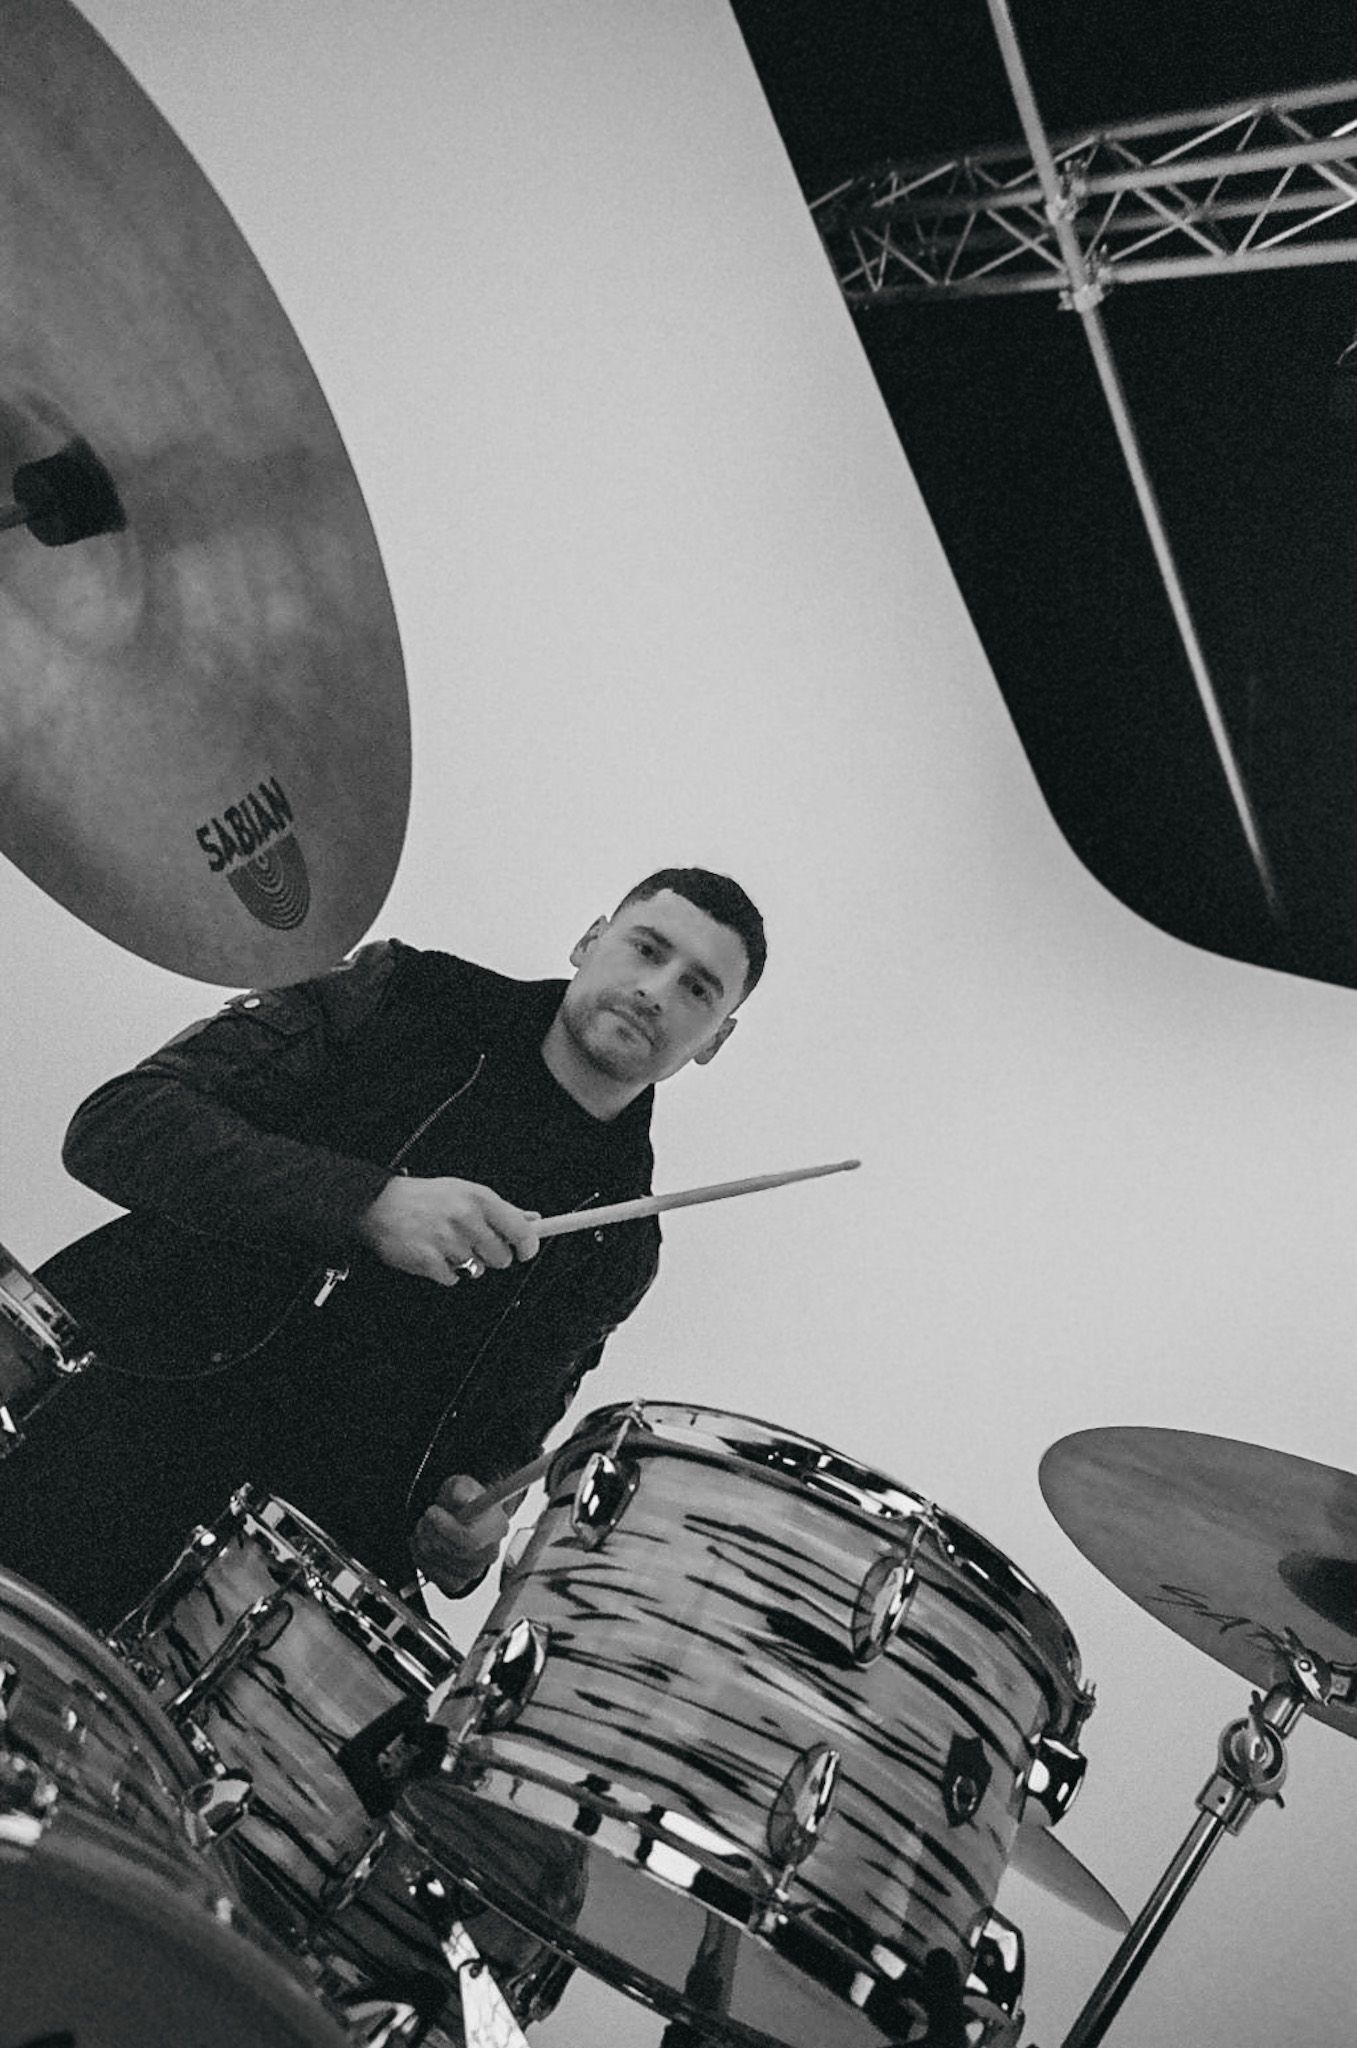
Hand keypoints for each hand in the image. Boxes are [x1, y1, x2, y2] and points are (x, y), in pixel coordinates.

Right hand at [355, 1175, 539, 1285]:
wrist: (379, 1204)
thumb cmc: (424, 1197)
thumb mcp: (465, 1192)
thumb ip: (501, 1209)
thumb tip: (531, 1220)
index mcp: (478, 1199)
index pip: (520, 1230)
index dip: (527, 1246)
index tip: (526, 1250)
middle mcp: (465, 1218)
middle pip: (501, 1257)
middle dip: (492, 1255)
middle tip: (475, 1243)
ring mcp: (447, 1241)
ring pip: (477, 1270)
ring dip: (466, 1263)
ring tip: (448, 1244)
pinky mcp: (429, 1261)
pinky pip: (453, 1279)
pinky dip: (445, 1272)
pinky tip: (434, 1253)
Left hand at [410, 1474, 516, 1595]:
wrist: (460, 1518)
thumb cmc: (464, 1503)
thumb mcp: (461, 1485)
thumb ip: (461, 1489)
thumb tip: (462, 1498)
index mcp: (497, 1527)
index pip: (470, 1538)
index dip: (446, 1527)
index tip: (432, 1511)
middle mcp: (489, 1552)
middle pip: (452, 1550)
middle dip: (431, 1531)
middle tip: (426, 1518)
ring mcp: (474, 1570)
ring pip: (437, 1560)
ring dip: (423, 1542)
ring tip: (427, 1529)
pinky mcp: (457, 1583)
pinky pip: (432, 1575)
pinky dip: (423, 1558)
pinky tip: (428, 1545)